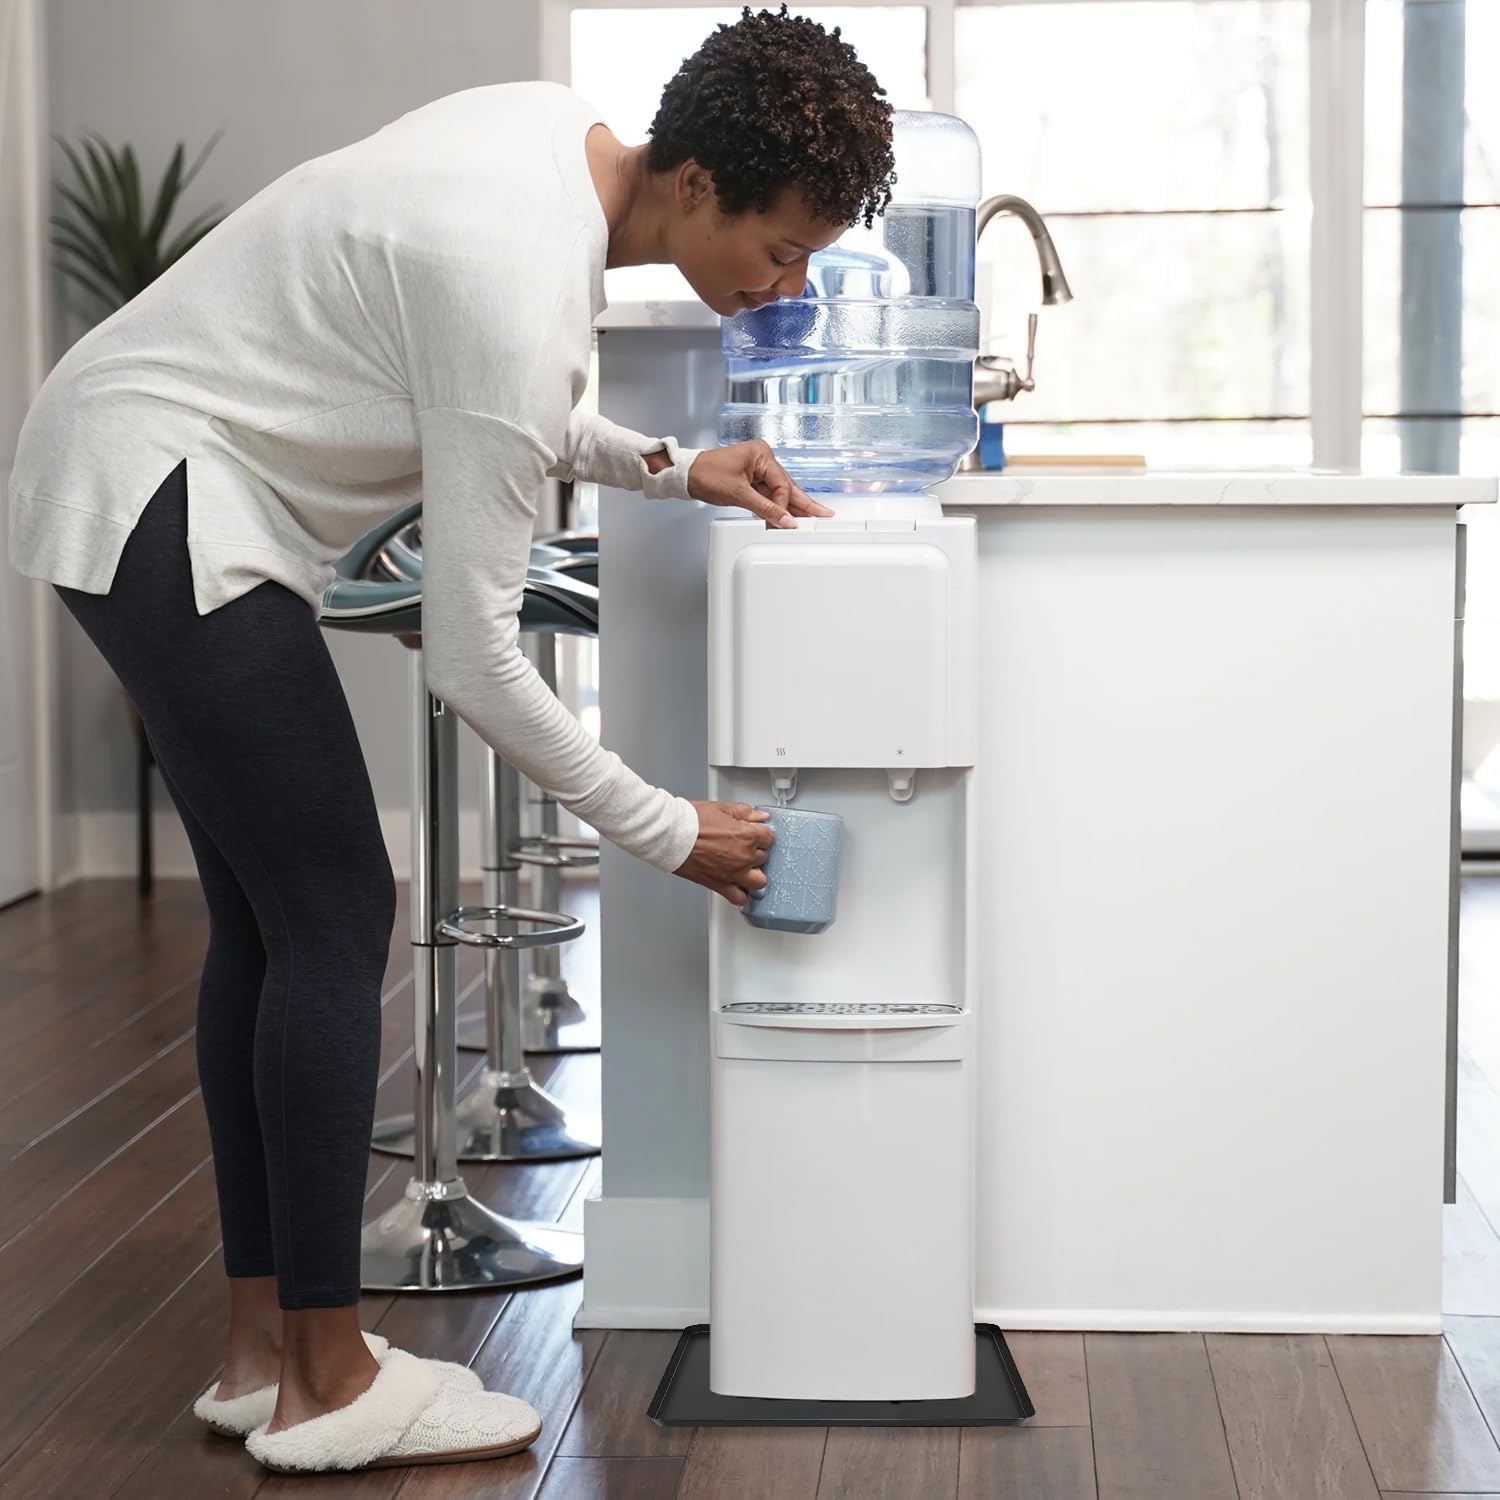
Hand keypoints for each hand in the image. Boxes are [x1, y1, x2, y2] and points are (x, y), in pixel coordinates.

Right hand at [675, 801, 775, 906]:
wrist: (671, 835)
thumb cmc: (691, 821)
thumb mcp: (722, 807)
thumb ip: (746, 812)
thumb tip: (761, 816)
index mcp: (747, 835)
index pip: (769, 838)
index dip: (761, 835)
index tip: (755, 834)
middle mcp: (744, 857)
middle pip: (764, 858)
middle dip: (756, 852)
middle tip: (745, 847)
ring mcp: (734, 874)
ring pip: (759, 882)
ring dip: (755, 875)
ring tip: (746, 869)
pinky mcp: (720, 885)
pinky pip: (739, 898)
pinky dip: (741, 895)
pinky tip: (738, 887)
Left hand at [687, 441, 833, 528]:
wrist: (686, 475)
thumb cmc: (706, 474)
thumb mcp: (738, 494)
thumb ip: (765, 509)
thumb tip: (785, 520)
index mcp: (762, 454)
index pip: (782, 485)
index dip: (784, 506)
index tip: (788, 522)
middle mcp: (762, 459)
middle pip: (786, 486)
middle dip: (803, 503)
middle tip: (824, 515)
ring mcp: (757, 469)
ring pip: (779, 492)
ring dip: (791, 507)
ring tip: (812, 518)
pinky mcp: (751, 479)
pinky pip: (769, 495)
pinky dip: (777, 506)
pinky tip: (788, 516)